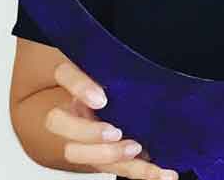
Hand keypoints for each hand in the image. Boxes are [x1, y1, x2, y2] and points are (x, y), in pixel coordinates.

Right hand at [44, 61, 177, 179]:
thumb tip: (152, 56)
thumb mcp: (125, 74)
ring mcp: (87, 139)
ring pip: (80, 154)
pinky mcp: (107, 160)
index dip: (79, 86)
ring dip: (110, 157)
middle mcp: (77, 111)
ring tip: (137, 150)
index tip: (101, 99)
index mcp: (80, 83)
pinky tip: (165, 174)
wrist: (132, 112)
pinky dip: (144, 173)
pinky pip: (119, 170)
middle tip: (116, 132)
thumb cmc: (129, 88)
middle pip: (59, 123)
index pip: (65, 73)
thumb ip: (126, 70)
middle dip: (88, 133)